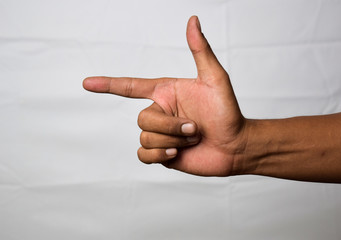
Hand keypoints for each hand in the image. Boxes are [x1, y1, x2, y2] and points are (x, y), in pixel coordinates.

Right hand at [83, 16, 248, 175]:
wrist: (235, 147)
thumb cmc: (228, 112)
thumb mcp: (215, 79)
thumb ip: (200, 50)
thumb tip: (193, 19)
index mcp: (166, 93)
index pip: (130, 87)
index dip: (108, 84)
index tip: (87, 84)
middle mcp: (160, 111)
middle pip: (143, 118)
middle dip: (171, 126)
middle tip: (194, 128)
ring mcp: (160, 133)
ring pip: (146, 136)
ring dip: (173, 139)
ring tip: (193, 138)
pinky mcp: (161, 153)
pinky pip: (143, 154)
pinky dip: (158, 154)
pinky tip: (176, 153)